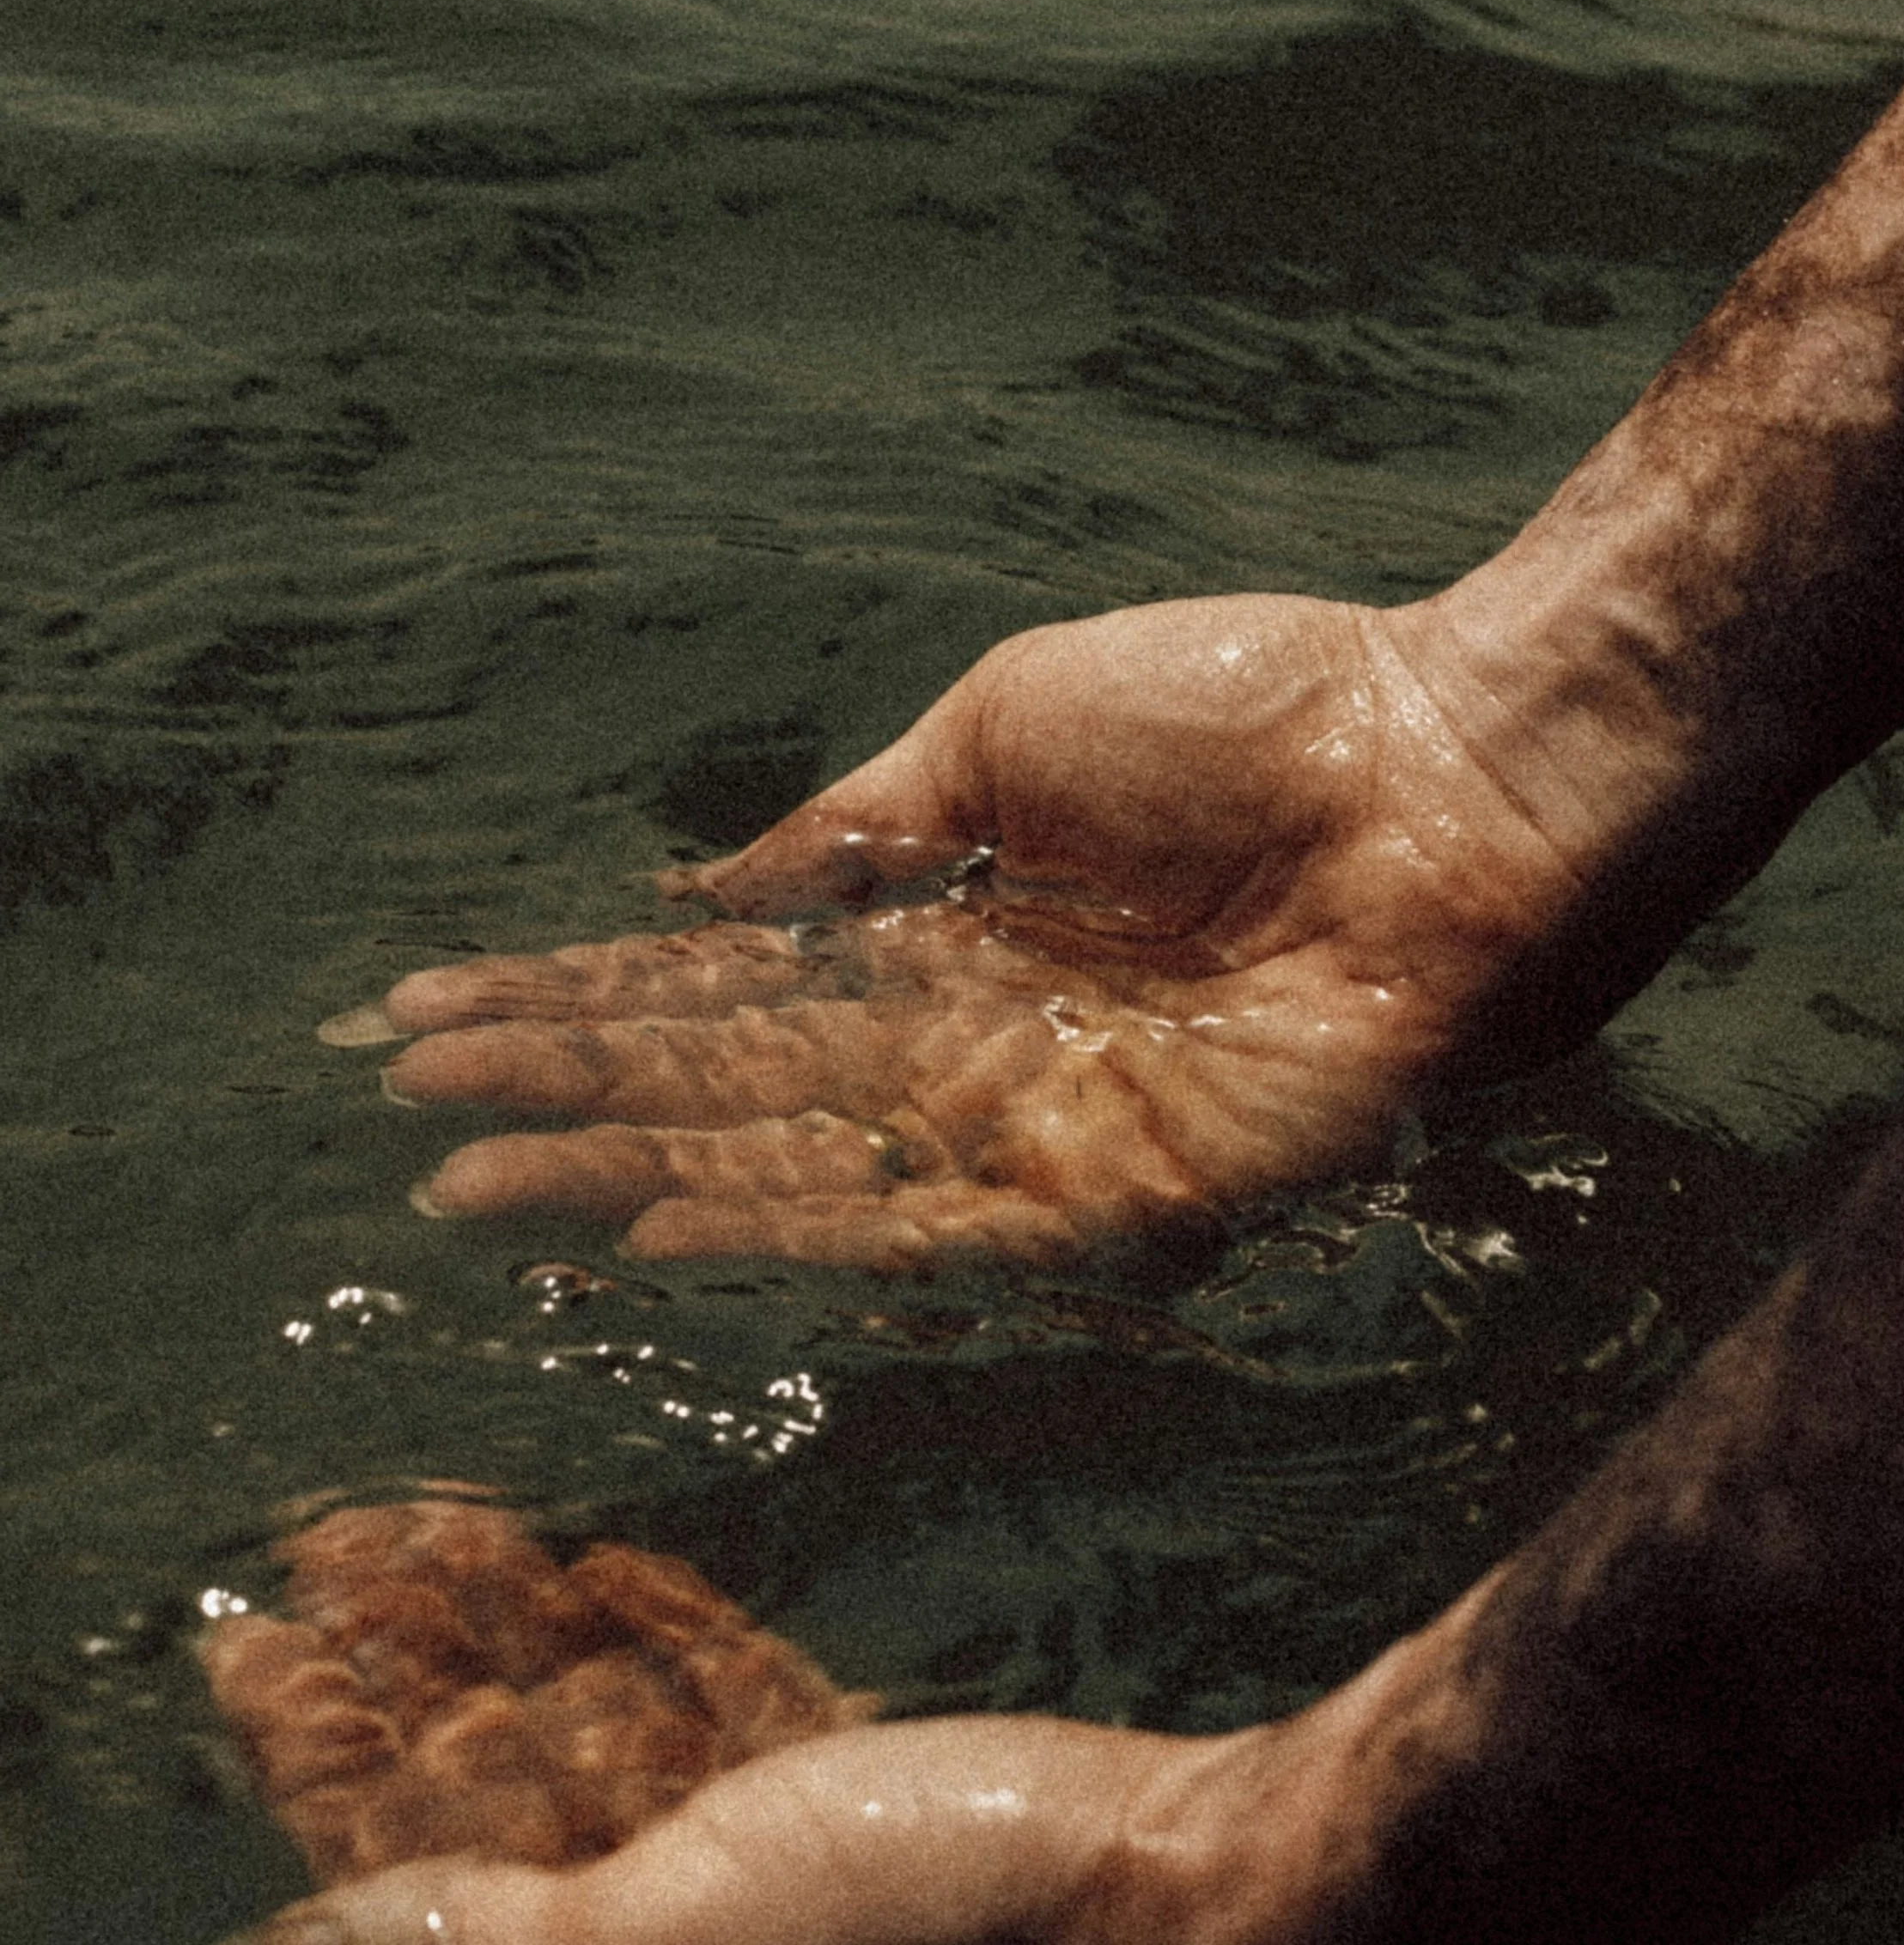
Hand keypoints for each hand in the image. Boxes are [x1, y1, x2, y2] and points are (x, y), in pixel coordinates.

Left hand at [200, 1501, 876, 1883]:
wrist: (1219, 1915)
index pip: (418, 1902)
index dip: (328, 1766)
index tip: (253, 1645)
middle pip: (511, 1817)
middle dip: (415, 1679)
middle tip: (329, 1543)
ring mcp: (807, 1909)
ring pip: (624, 1756)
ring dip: (524, 1641)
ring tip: (434, 1522)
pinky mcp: (897, 1826)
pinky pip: (742, 1731)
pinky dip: (667, 1649)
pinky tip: (604, 1569)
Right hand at [354, 593, 1586, 1266]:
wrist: (1445, 763)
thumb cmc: (1247, 708)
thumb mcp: (1000, 732)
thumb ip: (854, 832)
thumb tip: (697, 894)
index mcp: (942, 931)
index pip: (720, 988)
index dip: (574, 1006)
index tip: (430, 1022)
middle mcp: (973, 1047)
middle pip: (736, 1095)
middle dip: (573, 1114)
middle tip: (417, 1146)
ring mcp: (1040, 1123)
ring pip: (800, 1174)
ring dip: (639, 1184)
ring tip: (490, 1196)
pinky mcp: (1128, 1187)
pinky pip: (935, 1233)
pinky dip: (797, 1235)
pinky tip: (670, 1236)